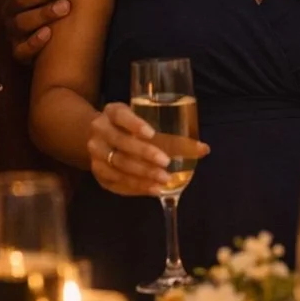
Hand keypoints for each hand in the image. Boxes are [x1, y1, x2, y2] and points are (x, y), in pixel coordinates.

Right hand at [3, 0, 70, 62]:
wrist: (52, 44)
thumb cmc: (56, 6)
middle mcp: (10, 9)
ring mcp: (12, 31)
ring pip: (21, 22)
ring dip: (43, 13)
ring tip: (65, 7)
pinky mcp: (18, 52)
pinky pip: (22, 50)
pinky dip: (34, 42)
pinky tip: (48, 34)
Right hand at [87, 102, 209, 196]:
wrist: (102, 138)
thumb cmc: (132, 128)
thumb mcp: (146, 123)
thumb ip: (171, 136)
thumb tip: (203, 149)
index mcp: (112, 112)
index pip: (121, 115)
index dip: (135, 124)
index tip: (152, 133)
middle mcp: (100, 130)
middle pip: (121, 143)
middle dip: (145, 154)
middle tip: (166, 162)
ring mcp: (96, 153)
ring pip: (119, 165)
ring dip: (143, 174)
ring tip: (165, 179)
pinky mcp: (98, 172)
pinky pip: (117, 182)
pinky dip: (137, 187)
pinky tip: (155, 189)